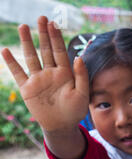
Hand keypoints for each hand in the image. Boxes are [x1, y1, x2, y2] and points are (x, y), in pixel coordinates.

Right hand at [0, 16, 88, 132]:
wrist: (61, 125)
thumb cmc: (74, 111)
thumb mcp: (82, 94)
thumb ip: (81, 76)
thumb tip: (78, 57)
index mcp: (65, 73)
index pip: (60, 51)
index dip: (57, 38)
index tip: (54, 24)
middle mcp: (51, 73)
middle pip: (46, 50)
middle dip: (44, 34)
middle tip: (42, 18)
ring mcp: (38, 79)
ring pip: (31, 57)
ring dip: (27, 42)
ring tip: (23, 26)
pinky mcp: (28, 88)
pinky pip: (18, 73)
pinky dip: (12, 62)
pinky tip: (6, 50)